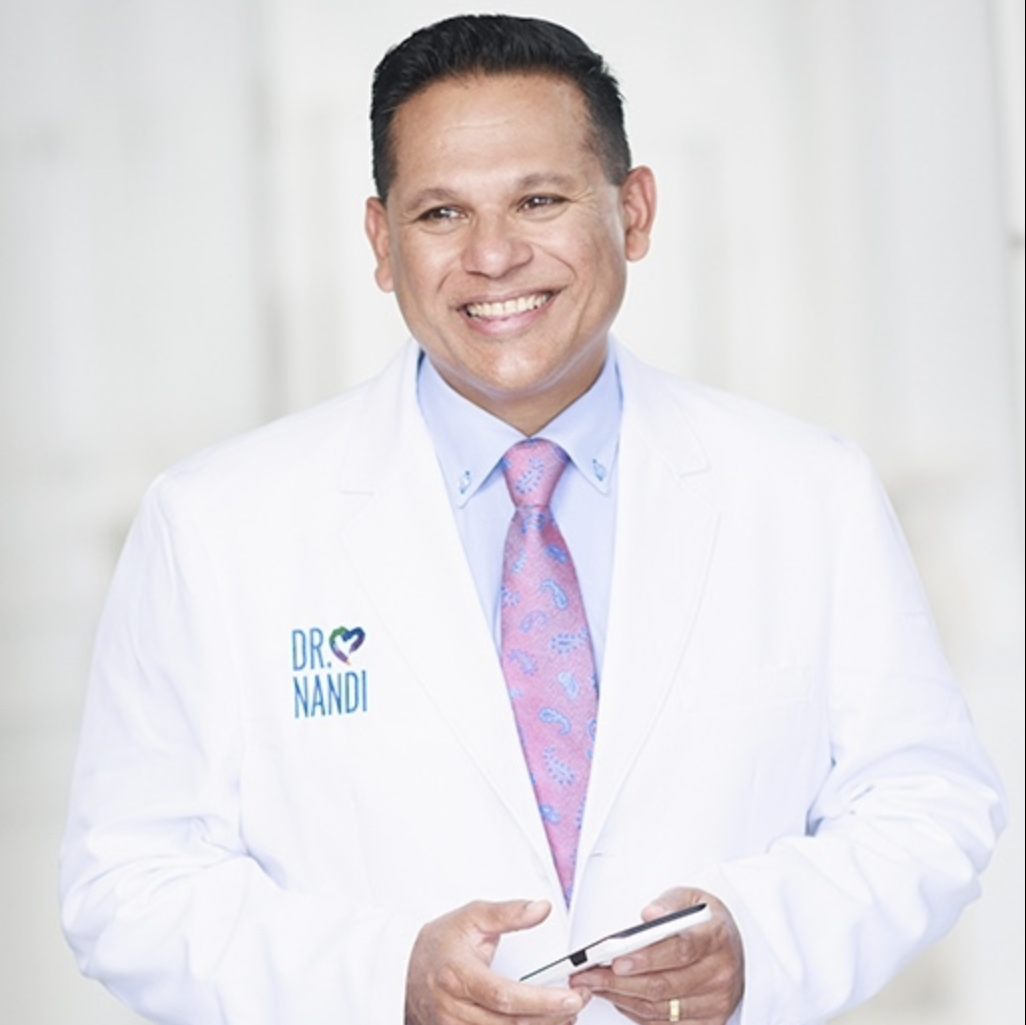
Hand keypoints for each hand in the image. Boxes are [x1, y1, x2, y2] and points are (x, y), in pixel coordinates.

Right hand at [405, 898, 589, 1023]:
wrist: (403, 966)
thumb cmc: (439, 942)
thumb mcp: (472, 916)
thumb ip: (509, 913)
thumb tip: (541, 909)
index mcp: (458, 975)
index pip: (504, 996)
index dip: (541, 1001)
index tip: (570, 996)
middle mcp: (454, 1008)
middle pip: (510, 1023)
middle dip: (550, 1017)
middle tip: (577, 1002)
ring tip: (565, 1014)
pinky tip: (540, 1024)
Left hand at [571, 888, 742, 1023]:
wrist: (737, 944)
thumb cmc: (706, 921)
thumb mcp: (690, 897)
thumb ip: (667, 904)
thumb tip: (649, 915)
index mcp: (716, 937)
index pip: (679, 950)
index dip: (646, 957)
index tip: (616, 959)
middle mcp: (720, 972)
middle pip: (664, 985)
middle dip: (620, 982)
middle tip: (589, 975)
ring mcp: (717, 1000)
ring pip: (661, 1008)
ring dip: (623, 998)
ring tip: (596, 985)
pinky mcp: (711, 1020)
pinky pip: (666, 1024)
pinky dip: (638, 1014)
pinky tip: (620, 998)